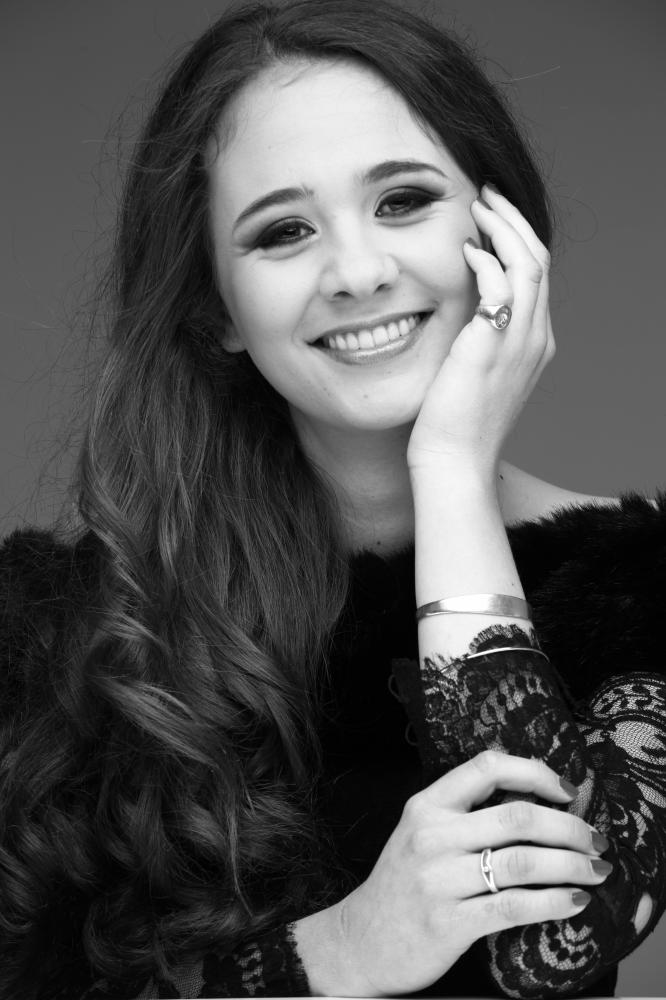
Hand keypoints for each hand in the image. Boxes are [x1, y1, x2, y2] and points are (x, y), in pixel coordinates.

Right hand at [326, 751, 608, 996]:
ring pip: (523, 862)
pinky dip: (554, 903)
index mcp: (427, 805)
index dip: (535, 772)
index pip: (487, 767)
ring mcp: (439, 880)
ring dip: (571, 865)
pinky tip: (574, 902)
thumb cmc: (403, 882)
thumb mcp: (422, 832)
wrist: (361, 940)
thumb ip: (466, 812)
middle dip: (569, 826)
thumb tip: (537, 796)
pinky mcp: (450, 924)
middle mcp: (432, 836)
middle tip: (596, 839)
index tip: (567, 790)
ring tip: (596, 870)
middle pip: (518, 816)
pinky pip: (515, 908)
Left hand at [407, 185, 554, 478]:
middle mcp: (535, 339)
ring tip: (477, 207)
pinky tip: (465, 251)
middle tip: (487, 197)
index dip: (516, 241)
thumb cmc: (453, 427)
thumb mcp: (475, 377)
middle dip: (514, 222)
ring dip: (503, 228)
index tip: (491, 220)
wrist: (454, 463)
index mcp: (534, 345)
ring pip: (528, 264)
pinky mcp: (491, 346)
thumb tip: (461, 318)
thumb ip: (478, 343)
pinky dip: (486, 262)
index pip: (537, 278)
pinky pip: (501, 287)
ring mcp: (518, 343)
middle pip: (539, 261)